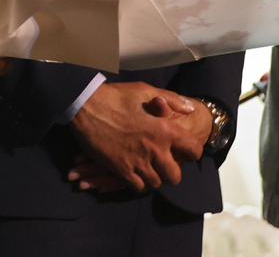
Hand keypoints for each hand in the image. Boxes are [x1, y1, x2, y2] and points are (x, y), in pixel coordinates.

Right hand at [65, 83, 206, 192]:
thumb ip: (171, 99)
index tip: (183, 150)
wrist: (85, 105)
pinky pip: (137, 187)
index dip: (190, 152)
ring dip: (153, 177)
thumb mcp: (145, 90)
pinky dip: (137, 182)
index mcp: (164, 130)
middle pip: (175, 176)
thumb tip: (190, 108)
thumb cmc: (116, 96)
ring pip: (155, 183)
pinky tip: (133, 172)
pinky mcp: (121, 169)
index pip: (193, 151)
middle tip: (163, 164)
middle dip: (170, 171)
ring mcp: (137, 161)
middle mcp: (155, 149)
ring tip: (147, 168)